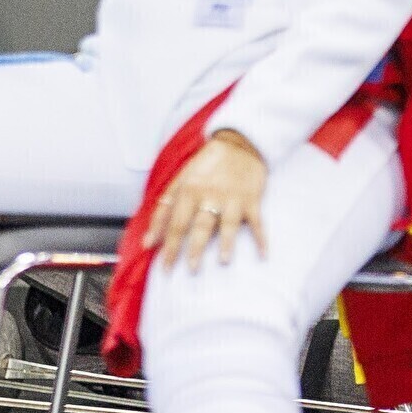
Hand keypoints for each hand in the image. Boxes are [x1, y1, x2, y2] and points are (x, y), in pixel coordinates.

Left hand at [143, 131, 270, 272]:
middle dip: (196, 248)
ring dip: (227, 242)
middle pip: (201, 226)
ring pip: (229, 223)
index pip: (176, 224)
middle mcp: (210, 195)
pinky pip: (257, 221)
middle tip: (191, 269)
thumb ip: (162, 212)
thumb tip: (148, 242)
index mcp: (189, 191)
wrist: (238, 144)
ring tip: (224, 260)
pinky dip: (261, 238)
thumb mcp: (179, 182)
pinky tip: (263, 254)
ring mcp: (233, 198)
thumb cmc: (205, 166)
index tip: (165, 268)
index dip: (170, 247)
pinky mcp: (252, 199)